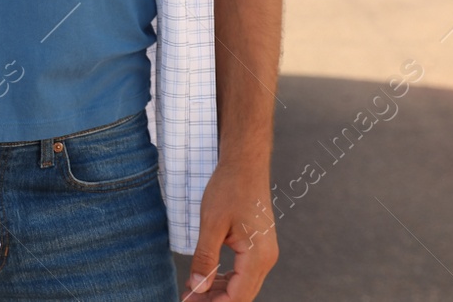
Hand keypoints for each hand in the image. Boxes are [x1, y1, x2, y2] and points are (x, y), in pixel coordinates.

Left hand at [182, 156, 275, 301]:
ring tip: (192, 290)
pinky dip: (225, 278)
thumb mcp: (211, 224)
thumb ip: (205, 259)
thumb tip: (198, 288)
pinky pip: (243, 272)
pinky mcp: (259, 246)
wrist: (245, 164)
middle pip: (241, 295)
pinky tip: (207, 277)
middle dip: (214, 300)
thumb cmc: (229, 188)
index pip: (237, 297)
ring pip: (242, 285)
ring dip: (218, 291)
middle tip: (186, 298)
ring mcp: (265, 252)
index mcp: (258, 256)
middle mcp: (266, 258)